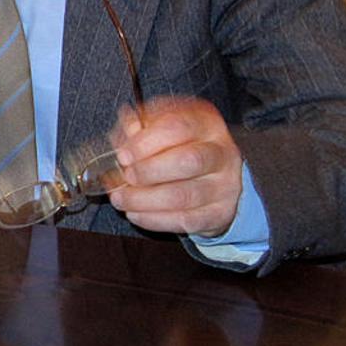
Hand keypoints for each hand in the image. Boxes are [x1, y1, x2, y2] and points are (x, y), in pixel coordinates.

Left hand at [107, 97, 242, 236]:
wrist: (215, 175)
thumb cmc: (181, 145)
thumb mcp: (162, 126)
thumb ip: (139, 127)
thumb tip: (125, 136)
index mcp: (206, 123)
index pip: (177, 127)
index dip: (145, 142)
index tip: (123, 154)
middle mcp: (221, 153)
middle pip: (187, 161)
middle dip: (148, 171)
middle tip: (126, 176)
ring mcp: (224, 186)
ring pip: (184, 196)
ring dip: (143, 200)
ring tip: (120, 198)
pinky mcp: (219, 213)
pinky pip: (185, 221)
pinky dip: (154, 219)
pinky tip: (135, 214)